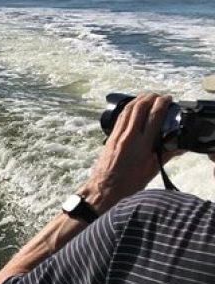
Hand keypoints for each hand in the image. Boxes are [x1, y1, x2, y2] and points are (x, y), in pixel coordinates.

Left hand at [80, 93, 175, 212]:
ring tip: (147, 95)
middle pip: (139, 108)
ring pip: (128, 110)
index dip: (161, 104)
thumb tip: (179, 146)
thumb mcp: (151, 170)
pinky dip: (128, 108)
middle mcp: (129, 137)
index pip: (154, 117)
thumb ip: (166, 155)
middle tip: (158, 94)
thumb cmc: (128, 183)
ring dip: (138, 100)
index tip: (168, 98)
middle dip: (149, 97)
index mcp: (142, 145)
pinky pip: (120, 118)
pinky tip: (132, 107)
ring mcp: (117, 136)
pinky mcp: (110, 137)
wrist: (103, 188)